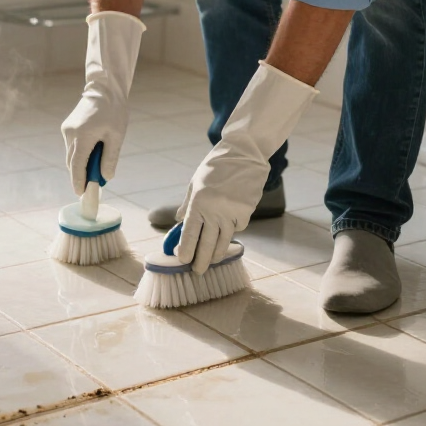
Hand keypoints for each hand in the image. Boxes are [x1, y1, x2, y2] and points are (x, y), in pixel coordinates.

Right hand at [61, 11, 144, 194]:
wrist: (104, 88)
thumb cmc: (114, 111)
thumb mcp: (116, 136)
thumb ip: (110, 158)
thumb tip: (106, 178)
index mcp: (83, 136)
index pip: (77, 166)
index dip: (78, 182)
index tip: (81, 194)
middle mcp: (70, 134)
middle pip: (72, 163)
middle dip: (80, 176)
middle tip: (92, 188)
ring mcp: (67, 130)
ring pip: (71, 155)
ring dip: (81, 165)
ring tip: (96, 170)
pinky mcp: (67, 127)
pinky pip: (72, 147)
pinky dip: (80, 154)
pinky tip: (92, 154)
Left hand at [176, 61, 317, 272]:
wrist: (244, 153)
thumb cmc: (216, 166)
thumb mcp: (195, 182)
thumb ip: (187, 204)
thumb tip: (178, 222)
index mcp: (199, 202)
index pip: (190, 232)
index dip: (185, 249)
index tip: (181, 260)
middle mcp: (215, 210)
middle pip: (207, 243)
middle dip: (201, 260)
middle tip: (197, 272)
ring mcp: (233, 212)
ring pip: (224, 240)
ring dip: (217, 253)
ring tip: (212, 262)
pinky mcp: (247, 211)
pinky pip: (237, 227)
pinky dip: (231, 231)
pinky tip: (227, 232)